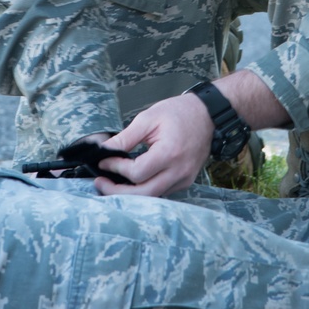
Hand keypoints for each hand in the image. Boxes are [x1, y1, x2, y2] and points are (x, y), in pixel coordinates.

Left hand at [93, 92, 214, 197]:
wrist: (207, 115)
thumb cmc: (179, 112)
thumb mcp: (148, 119)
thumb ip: (125, 137)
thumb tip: (104, 150)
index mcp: (169, 153)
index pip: (137, 172)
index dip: (116, 169)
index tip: (104, 162)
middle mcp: (179, 171)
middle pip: (144, 193)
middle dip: (118, 191)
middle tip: (101, 182)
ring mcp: (184, 179)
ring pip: (153, 196)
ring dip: (131, 193)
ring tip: (113, 183)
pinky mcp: (185, 181)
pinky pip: (162, 192)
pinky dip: (145, 189)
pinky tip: (132, 181)